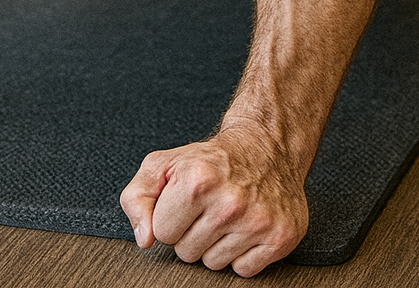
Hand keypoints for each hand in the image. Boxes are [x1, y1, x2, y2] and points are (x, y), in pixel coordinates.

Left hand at [119, 121, 308, 276]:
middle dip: (192, 233)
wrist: (265, 146)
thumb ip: (137, 197)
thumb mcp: (164, 164)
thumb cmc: (212, 159)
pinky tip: (245, 227)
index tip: (184, 202)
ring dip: (216, 245)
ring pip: (214, 265)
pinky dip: (242, 254)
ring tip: (226, 215)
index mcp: (197, 181)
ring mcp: (258, 222)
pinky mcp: (281, 237)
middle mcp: (230, 203)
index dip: (170, 218)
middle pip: (187, 253)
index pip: (162, 233)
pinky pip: (243, 271)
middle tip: (207, 208)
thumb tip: (144, 237)